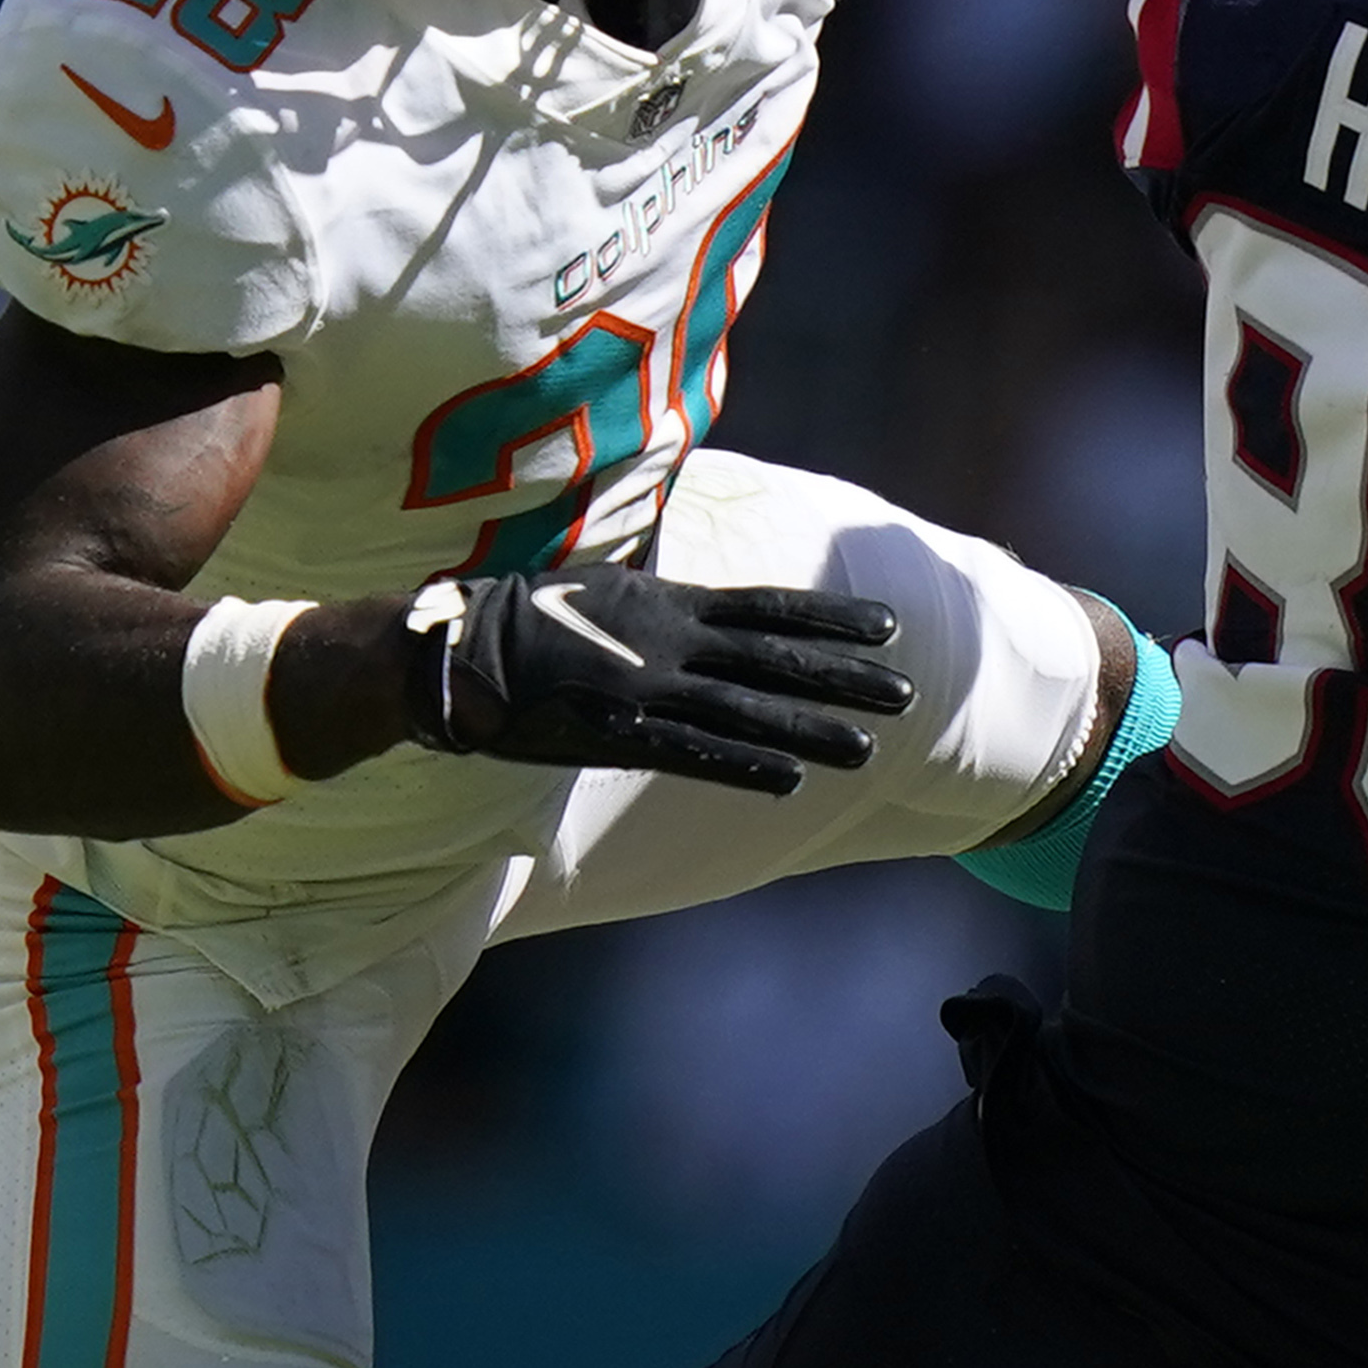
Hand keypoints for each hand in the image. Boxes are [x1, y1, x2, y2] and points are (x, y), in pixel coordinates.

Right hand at [405, 564, 913, 795]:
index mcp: (669, 602)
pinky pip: (694, 754)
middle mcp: (671, 642)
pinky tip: (791, 781)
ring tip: (869, 749)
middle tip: (908, 695)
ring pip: (749, 712)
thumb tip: (703, 599)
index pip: (770, 608)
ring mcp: (648, 689)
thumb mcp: (607, 586)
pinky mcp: (620, 733)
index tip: (891, 627)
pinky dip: (744, 766)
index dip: (831, 619)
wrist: (459, 652)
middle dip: (844, 679)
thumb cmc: (527, 617)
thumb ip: (663, 600)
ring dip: (811, 732)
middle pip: (776, 661)